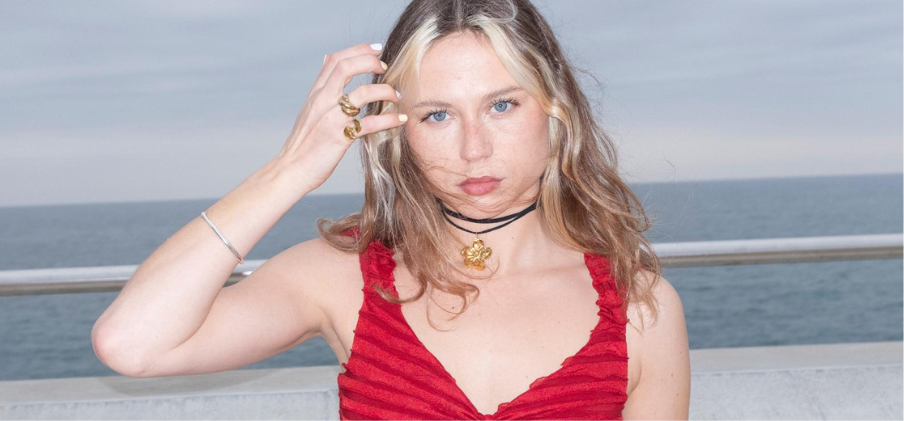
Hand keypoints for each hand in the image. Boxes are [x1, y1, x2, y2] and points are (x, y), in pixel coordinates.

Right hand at [275, 43, 406, 192]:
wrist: (291, 169)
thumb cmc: (303, 142)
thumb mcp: (309, 108)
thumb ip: (322, 86)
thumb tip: (327, 59)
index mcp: (316, 94)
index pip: (335, 60)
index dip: (358, 50)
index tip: (376, 49)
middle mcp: (322, 101)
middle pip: (346, 67)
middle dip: (370, 62)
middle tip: (386, 68)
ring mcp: (331, 118)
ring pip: (362, 93)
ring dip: (385, 91)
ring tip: (397, 96)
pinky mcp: (340, 137)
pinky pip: (369, 124)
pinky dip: (389, 120)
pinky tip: (400, 120)